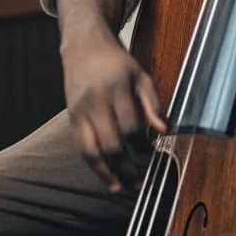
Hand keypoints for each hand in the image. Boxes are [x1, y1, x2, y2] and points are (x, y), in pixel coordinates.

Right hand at [61, 27, 165, 193]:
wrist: (84, 47)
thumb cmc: (117, 62)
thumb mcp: (140, 75)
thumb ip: (152, 102)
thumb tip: (164, 131)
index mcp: (117, 87)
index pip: (131, 126)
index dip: (143, 145)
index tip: (153, 153)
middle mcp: (96, 100)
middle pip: (111, 143)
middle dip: (127, 167)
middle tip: (140, 182)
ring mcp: (80, 111)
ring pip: (92, 151)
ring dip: (107, 174)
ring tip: (121, 188)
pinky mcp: (71, 118)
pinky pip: (81, 148)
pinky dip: (94, 165)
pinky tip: (106, 176)